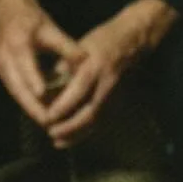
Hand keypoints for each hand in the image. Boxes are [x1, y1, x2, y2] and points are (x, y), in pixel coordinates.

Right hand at [0, 0, 82, 129]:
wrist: (9, 12)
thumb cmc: (32, 19)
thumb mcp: (50, 28)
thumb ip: (66, 46)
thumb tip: (85, 59)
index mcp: (17, 43)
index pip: (26, 65)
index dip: (34, 80)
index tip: (43, 95)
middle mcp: (5, 58)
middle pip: (17, 87)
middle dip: (31, 106)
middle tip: (48, 122)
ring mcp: (1, 67)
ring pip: (15, 93)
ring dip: (29, 108)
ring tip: (46, 122)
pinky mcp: (2, 73)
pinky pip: (14, 90)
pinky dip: (26, 102)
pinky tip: (39, 112)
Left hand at [42, 0, 177, 144]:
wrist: (134, 41)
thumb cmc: (104, 39)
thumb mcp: (83, 44)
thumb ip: (66, 63)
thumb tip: (48, 81)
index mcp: (96, 66)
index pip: (79, 90)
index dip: (64, 105)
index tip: (49, 117)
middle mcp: (105, 83)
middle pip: (89, 111)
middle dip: (70, 127)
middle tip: (51, 134)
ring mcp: (114, 93)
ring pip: (96, 119)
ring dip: (77, 134)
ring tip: (58, 142)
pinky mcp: (116, 99)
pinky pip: (101, 119)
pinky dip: (86, 130)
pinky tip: (73, 137)